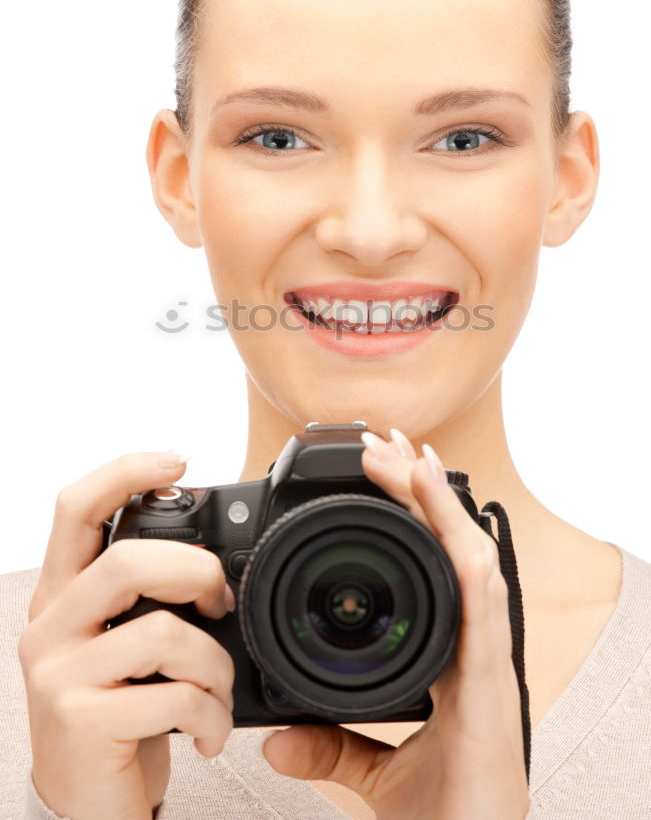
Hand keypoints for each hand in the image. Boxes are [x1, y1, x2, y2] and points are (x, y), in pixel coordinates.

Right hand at [18, 451, 236, 819]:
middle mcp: (50, 627)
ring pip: (160, 633)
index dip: (124, 472)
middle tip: (221, 601)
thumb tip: (217, 562)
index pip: (75, 509)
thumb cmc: (119, 712)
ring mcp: (59, 676)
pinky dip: (210, 714)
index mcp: (62, 595)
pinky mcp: (81, 723)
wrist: (87, 806)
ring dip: (214, 665)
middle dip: (196, 572)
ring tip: (218, 692)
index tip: (178, 459)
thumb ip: (148, 599)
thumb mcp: (122, 644)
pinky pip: (173, 697)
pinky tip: (208, 732)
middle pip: (125, 561)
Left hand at [262, 429, 530, 819]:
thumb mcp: (371, 769)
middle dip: (423, 488)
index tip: (385, 470)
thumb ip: (331, 746)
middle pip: (452, 546)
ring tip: (410, 457)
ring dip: (441, 505)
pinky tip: (451, 521)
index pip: (433, 566)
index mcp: (448, 655)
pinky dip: (467, 558)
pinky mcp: (492, 684)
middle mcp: (471, 645)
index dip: (415, 514)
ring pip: (471, 559)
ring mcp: (486, 659)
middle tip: (392, 440)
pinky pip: (483, 608)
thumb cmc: (443, 813)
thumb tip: (277, 741)